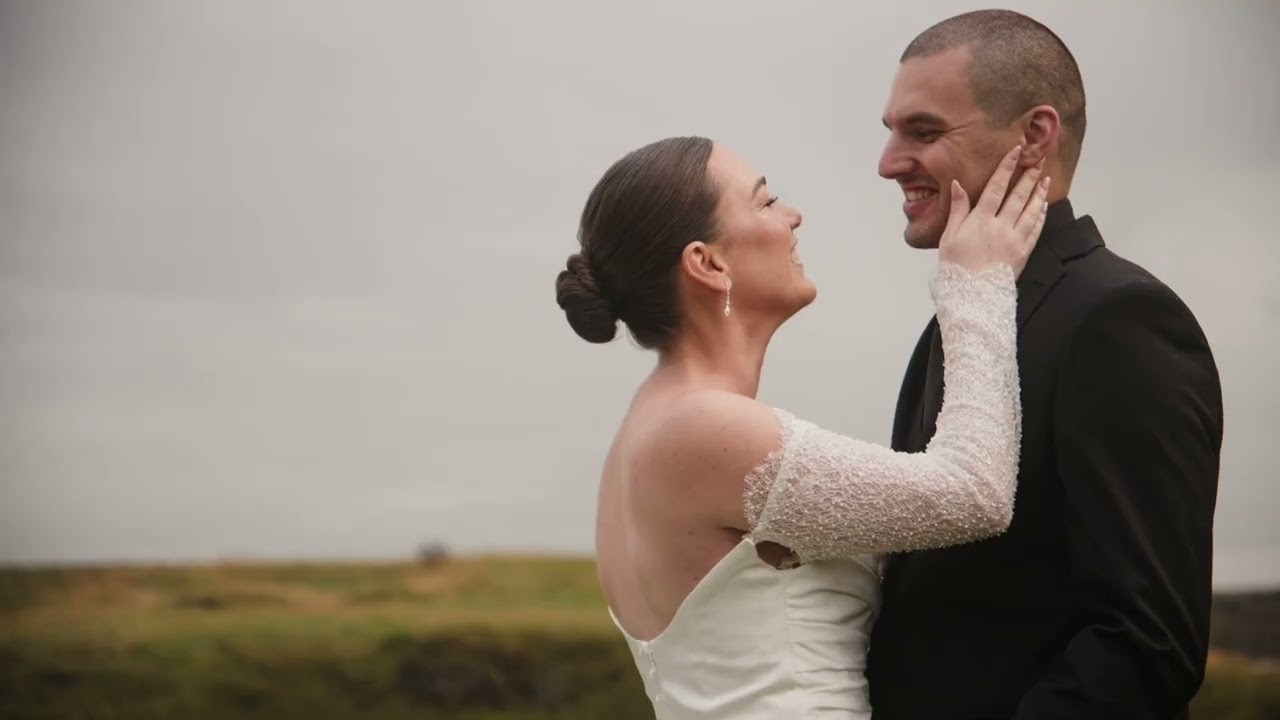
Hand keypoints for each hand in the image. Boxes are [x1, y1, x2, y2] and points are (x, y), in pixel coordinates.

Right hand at [938, 145, 1050, 276]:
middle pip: (1018, 196)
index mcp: (981, 221)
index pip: (996, 187)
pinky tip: (1044, 206)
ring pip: (1032, 210)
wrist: (972, 296)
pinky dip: (1041, 216)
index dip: (1007, 167)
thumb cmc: (955, 268)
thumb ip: (957, 209)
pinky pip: (1036, 230)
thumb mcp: (949, 237)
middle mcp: (1001, 227)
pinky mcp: (1023, 253)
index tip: (1016, 151)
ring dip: (1039, 193)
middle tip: (1039, 160)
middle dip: (1029, 176)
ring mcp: (1015, 240)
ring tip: (1045, 179)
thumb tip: (957, 185)